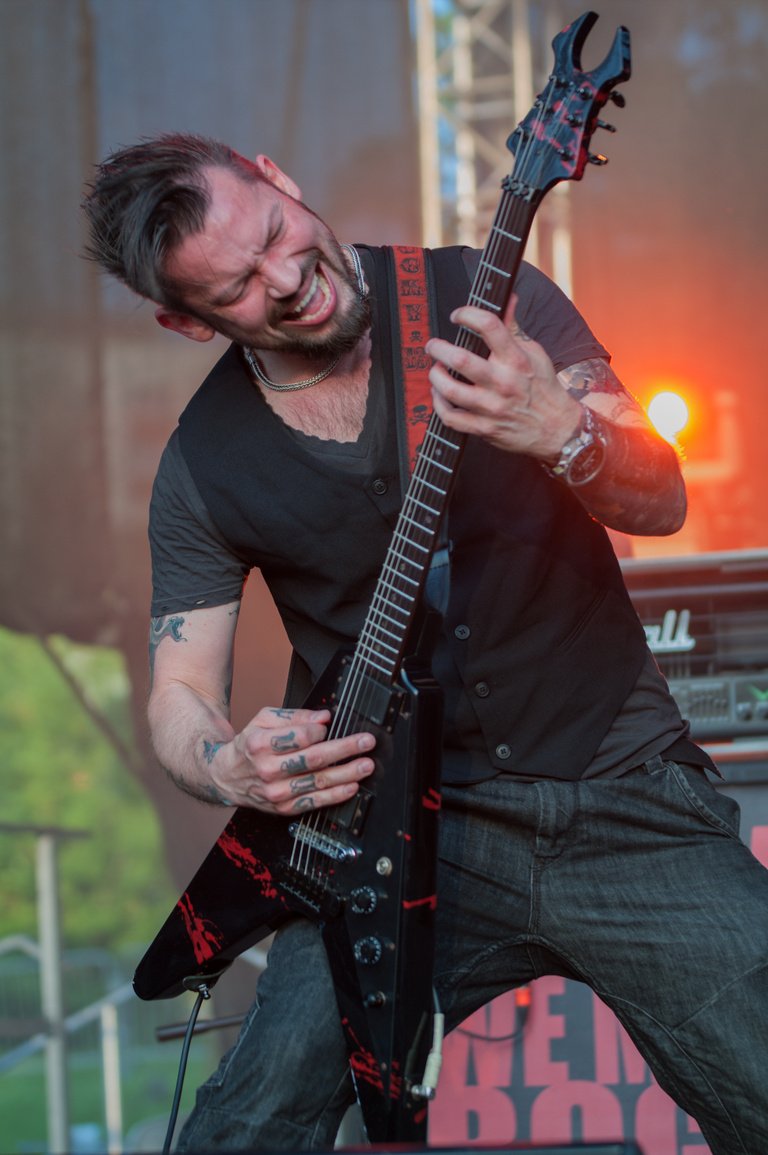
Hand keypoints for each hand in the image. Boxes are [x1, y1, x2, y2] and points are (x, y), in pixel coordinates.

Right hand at [210, 707, 375, 813]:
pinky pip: (315, 802)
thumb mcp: (264, 721)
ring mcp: (276, 791)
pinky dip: (335, 795)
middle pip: (314, 759)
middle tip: (366, 743)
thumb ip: (294, 716)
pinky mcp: (283, 808)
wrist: (226, 778)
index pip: (301, 736)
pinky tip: (351, 787)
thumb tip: (323, 717)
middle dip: (345, 749)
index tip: (330, 726)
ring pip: (319, 782)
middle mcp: (268, 769)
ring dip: (347, 773)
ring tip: (366, 765)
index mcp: (261, 744)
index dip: (320, 730)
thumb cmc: (249, 746)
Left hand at [425, 296, 581, 460]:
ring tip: (436, 369)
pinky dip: (438, 404)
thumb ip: (514, 327)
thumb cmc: (543, 388)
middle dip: (438, 348)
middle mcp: (502, 382)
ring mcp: (491, 407)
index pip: (489, 326)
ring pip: (450, 390)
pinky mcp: (484, 428)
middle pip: (460, 360)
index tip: (458, 316)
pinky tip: (439, 395)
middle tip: (433, 346)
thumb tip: (508, 298)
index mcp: (516, 359)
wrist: (556, 428)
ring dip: (436, 376)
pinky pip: (450, 417)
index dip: (467, 314)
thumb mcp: (534, 353)